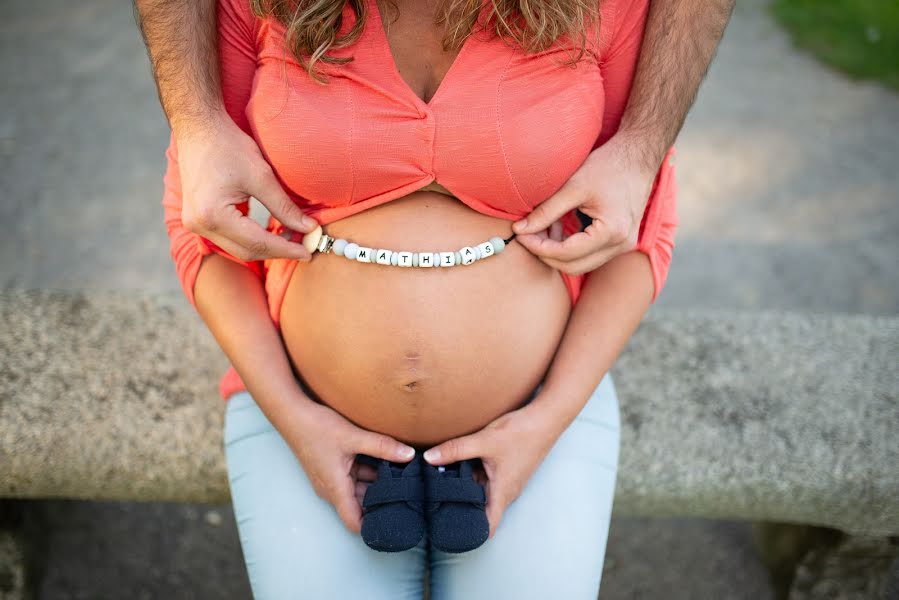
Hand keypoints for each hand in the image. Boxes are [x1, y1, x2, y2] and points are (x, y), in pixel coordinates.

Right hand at [175, 110, 317, 261]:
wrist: (199, 128)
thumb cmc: (228, 146)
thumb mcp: (261, 175)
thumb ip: (284, 206)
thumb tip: (308, 228)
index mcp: (213, 215)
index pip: (257, 243)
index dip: (285, 249)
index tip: (308, 252)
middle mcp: (199, 224)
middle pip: (246, 251)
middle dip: (276, 251)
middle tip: (303, 246)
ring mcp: (194, 223)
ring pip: (237, 248)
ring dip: (264, 247)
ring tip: (290, 238)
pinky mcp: (197, 219)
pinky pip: (228, 238)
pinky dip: (251, 239)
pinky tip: (270, 232)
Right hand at [281, 395, 417, 533]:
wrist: (293, 413)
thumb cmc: (317, 428)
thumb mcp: (353, 437)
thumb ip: (383, 447)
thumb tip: (410, 455)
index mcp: (336, 489)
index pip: (355, 522)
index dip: (373, 526)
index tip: (396, 520)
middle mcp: (333, 489)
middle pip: (361, 505)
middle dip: (382, 501)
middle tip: (409, 495)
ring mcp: (333, 478)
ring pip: (360, 488)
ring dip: (377, 483)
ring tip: (403, 477)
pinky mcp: (334, 467)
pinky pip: (355, 476)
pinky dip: (369, 472)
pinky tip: (387, 461)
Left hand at [422, 401, 561, 538]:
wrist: (544, 418)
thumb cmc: (520, 433)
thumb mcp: (484, 441)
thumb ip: (456, 450)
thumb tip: (429, 458)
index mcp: (502, 493)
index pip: (488, 527)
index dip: (470, 534)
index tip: (449, 532)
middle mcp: (505, 491)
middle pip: (480, 509)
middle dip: (460, 508)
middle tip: (435, 504)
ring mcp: (505, 480)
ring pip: (480, 492)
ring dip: (465, 489)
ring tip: (439, 484)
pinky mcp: (504, 469)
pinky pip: (484, 479)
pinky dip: (471, 476)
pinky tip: (456, 465)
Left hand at [511, 134, 658, 274]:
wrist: (638, 156)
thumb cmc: (609, 165)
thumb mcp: (573, 186)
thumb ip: (546, 211)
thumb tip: (520, 230)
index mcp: (612, 232)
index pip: (567, 254)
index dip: (539, 247)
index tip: (520, 234)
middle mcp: (621, 245)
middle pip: (573, 266)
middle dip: (546, 253)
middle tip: (527, 234)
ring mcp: (623, 245)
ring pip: (581, 264)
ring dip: (557, 251)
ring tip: (542, 227)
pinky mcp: (620, 241)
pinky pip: (589, 255)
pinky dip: (570, 247)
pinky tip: (558, 227)